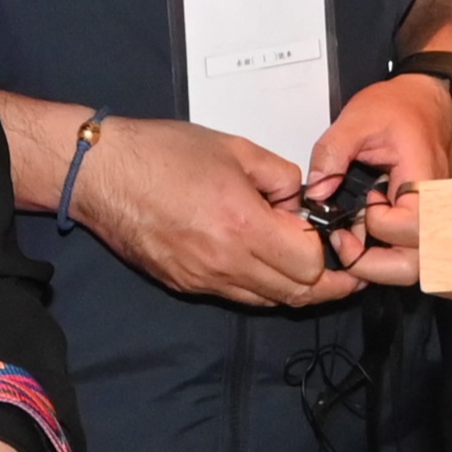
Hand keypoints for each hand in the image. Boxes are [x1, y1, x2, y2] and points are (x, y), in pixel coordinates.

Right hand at [70, 116, 362, 308]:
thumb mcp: (236, 149)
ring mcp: (203, 280)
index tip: (337, 235)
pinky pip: (238, 296)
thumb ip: (280, 178)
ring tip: (312, 267)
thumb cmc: (163, 153)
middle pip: (297, 294)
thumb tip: (300, 202)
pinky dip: (262, 286)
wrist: (103, 174)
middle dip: (328, 282)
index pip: (310, 263)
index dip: (331, 251)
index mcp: (242, 225)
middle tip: (348, 268)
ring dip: (296, 288)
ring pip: (269, 302)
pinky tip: (267, 263)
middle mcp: (225, 263)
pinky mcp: (185, 285)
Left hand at [296, 71, 451, 287]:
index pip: (409, 229)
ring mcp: (432, 218)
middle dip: (372, 266)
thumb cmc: (405, 106)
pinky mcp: (423, 222)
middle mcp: (435, 207)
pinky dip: (383, 252)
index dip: (376, 226)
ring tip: (351, 238)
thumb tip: (316, 192)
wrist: (430, 100)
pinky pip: (408, 252)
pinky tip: (363, 231)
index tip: (355, 210)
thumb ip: (331, 155)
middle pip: (413, 265)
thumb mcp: (359, 119)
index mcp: (424, 181)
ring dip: (377, 263)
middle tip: (344, 246)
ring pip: (411, 265)